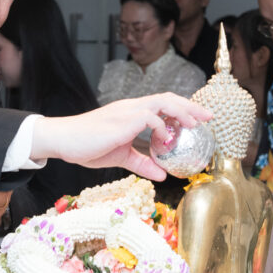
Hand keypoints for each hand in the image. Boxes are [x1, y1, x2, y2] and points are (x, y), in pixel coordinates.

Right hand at [31, 93, 212, 180]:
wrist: (63, 140)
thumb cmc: (87, 146)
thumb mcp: (120, 157)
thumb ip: (142, 163)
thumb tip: (162, 175)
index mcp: (131, 113)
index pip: (162, 104)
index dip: (183, 108)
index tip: (199, 119)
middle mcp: (131, 107)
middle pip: (168, 98)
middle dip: (190, 106)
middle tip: (208, 117)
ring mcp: (127, 111)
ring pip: (162, 102)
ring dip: (181, 112)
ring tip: (194, 125)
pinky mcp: (122, 120)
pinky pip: (149, 118)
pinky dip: (161, 129)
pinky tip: (164, 142)